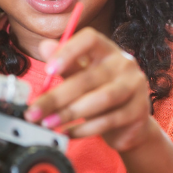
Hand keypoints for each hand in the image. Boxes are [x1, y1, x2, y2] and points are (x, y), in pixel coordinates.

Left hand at [25, 28, 157, 152]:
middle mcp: (124, 64)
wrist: (130, 124)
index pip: (89, 39)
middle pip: (88, 78)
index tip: (48, 70)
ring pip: (99, 100)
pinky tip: (67, 133)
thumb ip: (65, 64)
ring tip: (48, 124)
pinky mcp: (138, 111)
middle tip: (34, 112)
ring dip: (69, 114)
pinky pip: (107, 121)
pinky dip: (83, 129)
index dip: (68, 51)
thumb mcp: (81, 76)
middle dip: (56, 97)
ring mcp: (135, 87)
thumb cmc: (100, 93)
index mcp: (107, 50)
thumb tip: (44, 46)